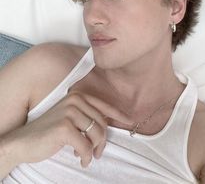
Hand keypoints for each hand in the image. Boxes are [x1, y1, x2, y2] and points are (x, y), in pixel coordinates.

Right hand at [8, 89, 131, 167]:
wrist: (24, 141)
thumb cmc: (50, 131)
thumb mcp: (71, 118)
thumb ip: (88, 116)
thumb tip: (111, 123)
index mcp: (77, 95)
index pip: (104, 106)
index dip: (119, 115)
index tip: (130, 121)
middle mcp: (75, 100)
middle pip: (102, 123)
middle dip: (103, 141)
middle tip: (97, 152)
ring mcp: (69, 112)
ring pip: (97, 134)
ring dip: (95, 149)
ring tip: (87, 155)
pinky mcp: (64, 127)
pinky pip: (86, 146)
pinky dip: (85, 156)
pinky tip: (80, 159)